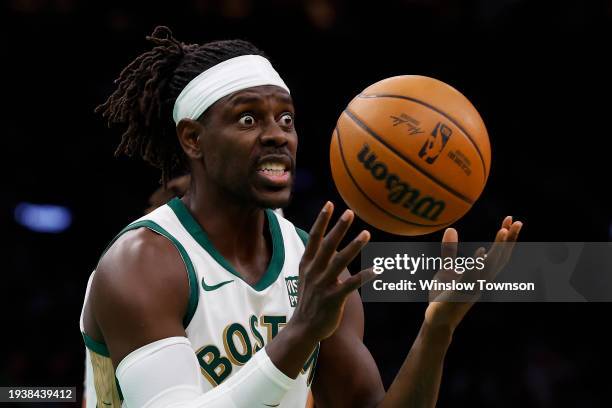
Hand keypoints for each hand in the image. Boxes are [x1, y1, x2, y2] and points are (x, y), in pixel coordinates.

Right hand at [291, 202, 375, 341]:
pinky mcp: (333, 299)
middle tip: (350, 212)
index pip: (314, 238)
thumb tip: (327, 243)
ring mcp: (323, 285)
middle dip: (338, 228)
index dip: (321, 221)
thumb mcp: (306, 277)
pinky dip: (364, 277)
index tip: (329, 204)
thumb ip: (315, 260)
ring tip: (366, 234)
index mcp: (307, 264)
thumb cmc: (309, 300)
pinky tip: (377, 270)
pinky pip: (351, 285)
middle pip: (327, 245)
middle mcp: (314, 272)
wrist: (303, 328)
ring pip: (340, 262)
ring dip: (354, 247)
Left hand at [425, 216, 522, 331]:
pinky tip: (481, 253)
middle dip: (509, 240)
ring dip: (497, 249)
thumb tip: (452, 230)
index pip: (498, 254)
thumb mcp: (446, 270)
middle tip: (516, 221)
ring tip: (503, 230)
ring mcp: (473, 287)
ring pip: (490, 266)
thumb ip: (449, 251)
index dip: (506, 239)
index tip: (510, 220)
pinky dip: (477, 265)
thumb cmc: (443, 296)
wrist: (437, 320)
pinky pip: (471, 278)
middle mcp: (482, 281)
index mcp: (481, 275)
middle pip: (501, 258)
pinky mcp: (460, 293)